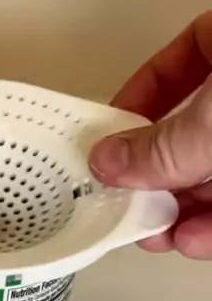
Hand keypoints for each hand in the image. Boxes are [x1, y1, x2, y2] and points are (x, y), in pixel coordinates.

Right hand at [89, 11, 211, 258]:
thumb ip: (161, 145)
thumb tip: (106, 162)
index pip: (177, 61)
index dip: (139, 97)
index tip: (110, 137)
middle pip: (191, 129)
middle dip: (158, 173)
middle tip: (126, 202)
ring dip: (183, 207)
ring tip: (155, 235)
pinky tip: (194, 240)